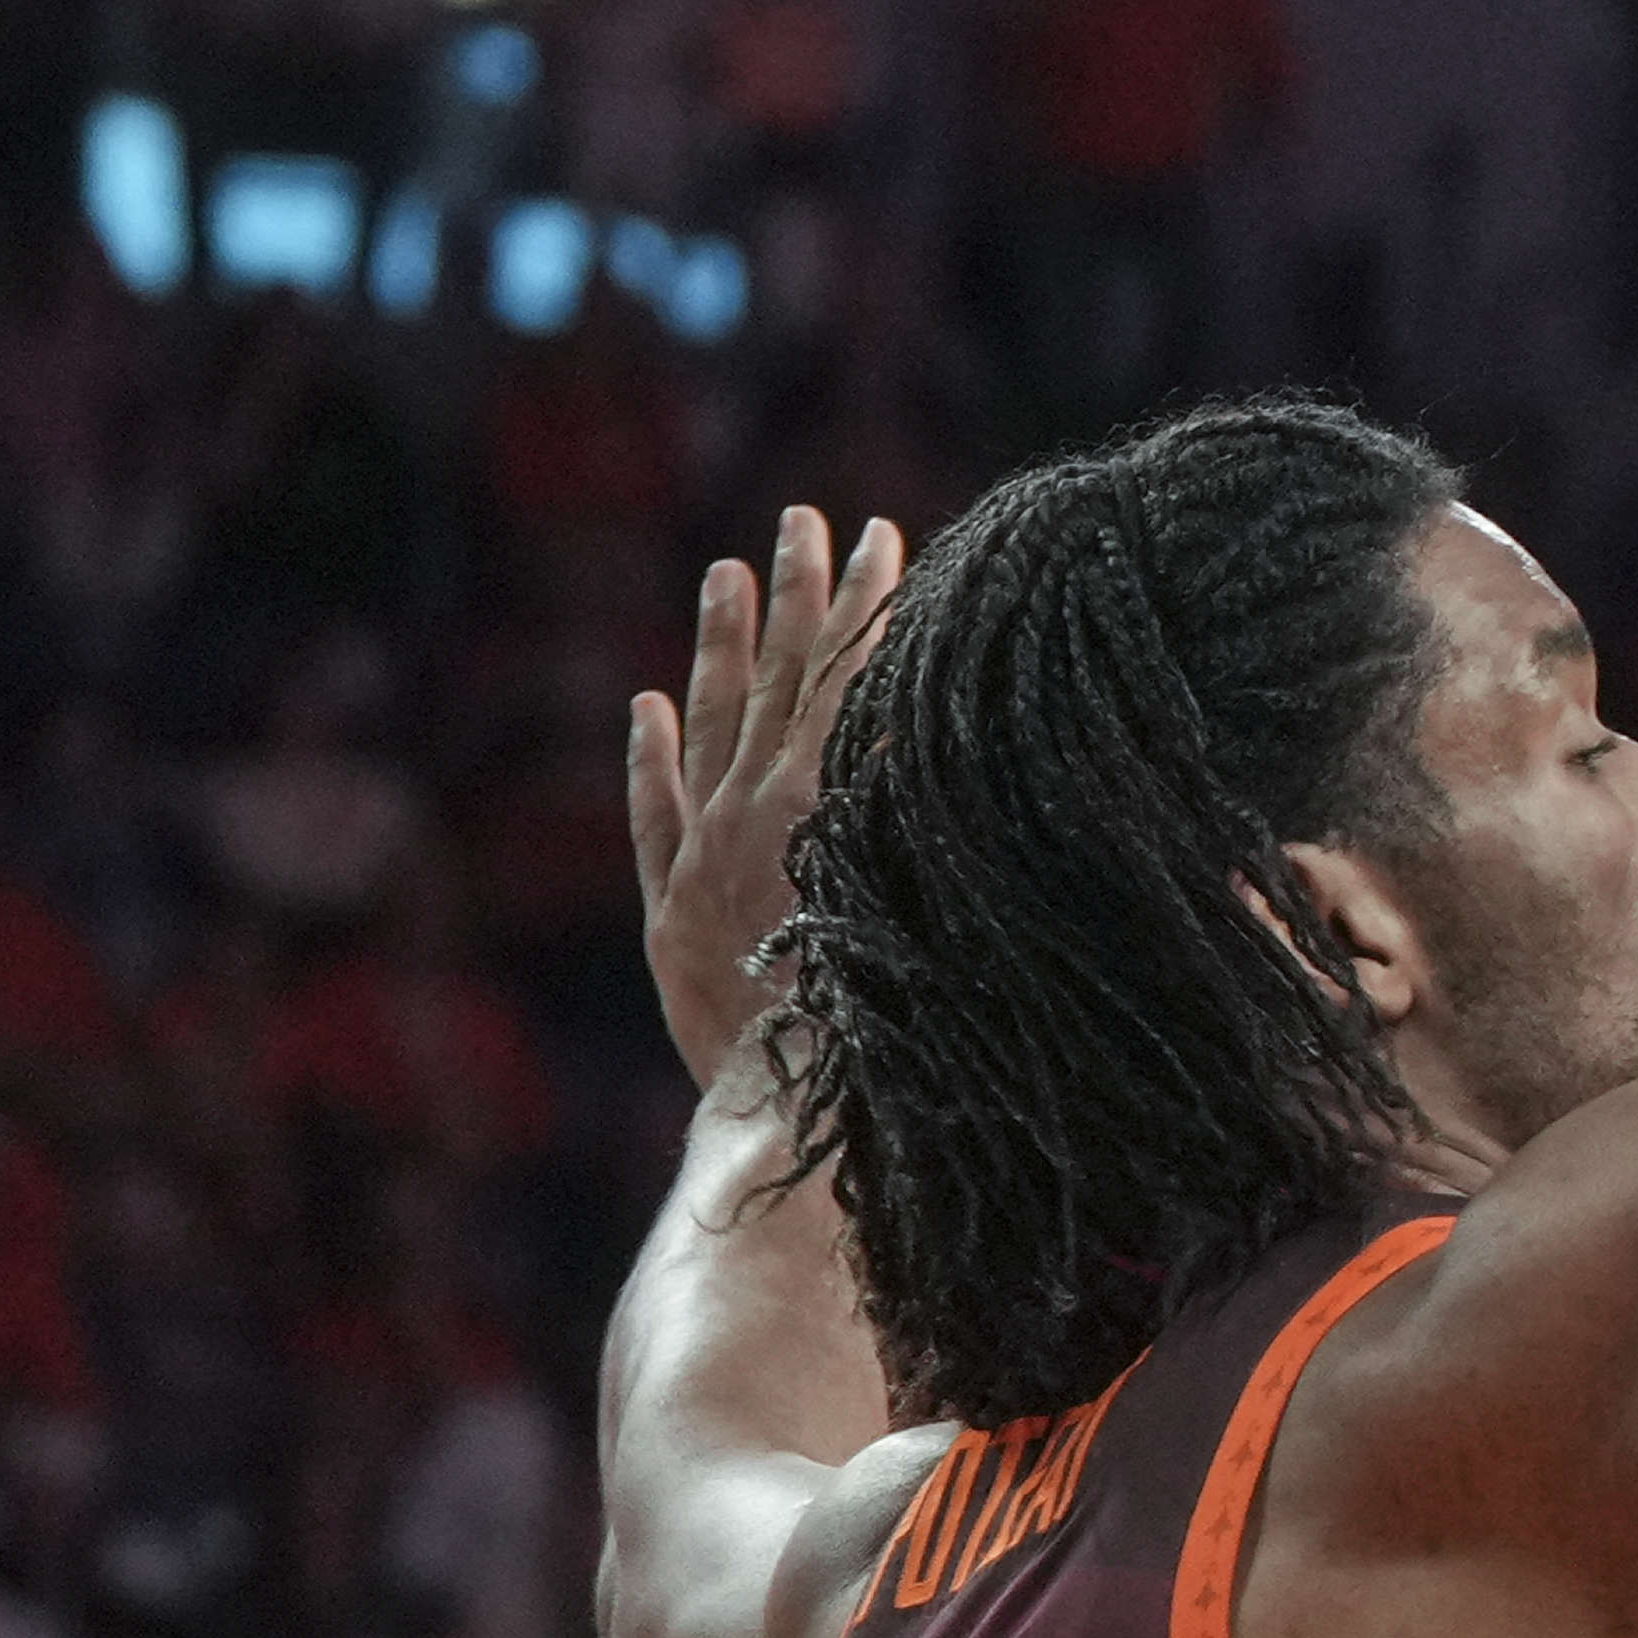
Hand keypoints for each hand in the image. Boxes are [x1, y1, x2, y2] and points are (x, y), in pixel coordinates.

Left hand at [630, 505, 908, 1090]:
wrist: (794, 1117)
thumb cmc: (889, 1038)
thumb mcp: (936, 920)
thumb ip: (944, 827)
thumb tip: (991, 753)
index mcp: (825, 807)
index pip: (852, 680)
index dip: (871, 607)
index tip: (886, 540)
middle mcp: (757, 814)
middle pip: (783, 681)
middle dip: (803, 596)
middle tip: (810, 520)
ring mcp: (706, 858)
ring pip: (713, 728)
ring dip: (723, 647)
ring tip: (728, 572)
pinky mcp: (671, 914)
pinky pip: (655, 816)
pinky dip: (650, 760)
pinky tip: (645, 707)